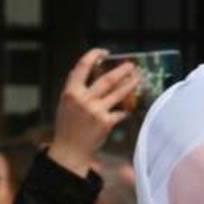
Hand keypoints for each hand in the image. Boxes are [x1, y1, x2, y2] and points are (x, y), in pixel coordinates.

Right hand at [48, 48, 140, 177]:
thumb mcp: (65, 103)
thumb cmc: (67, 126)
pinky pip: (120, 112)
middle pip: (107, 79)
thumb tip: (85, 71)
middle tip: (132, 65)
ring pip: (118, 93)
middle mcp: (84, 99)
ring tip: (138, 78)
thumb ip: (75, 88)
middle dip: (122, 70)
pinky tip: (128, 108)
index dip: (94, 55)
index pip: (82, 66)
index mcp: (71, 92)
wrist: (69, 150)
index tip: (104, 52)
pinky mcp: (106, 122)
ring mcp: (96, 111)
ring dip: (130, 84)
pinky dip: (125, 110)